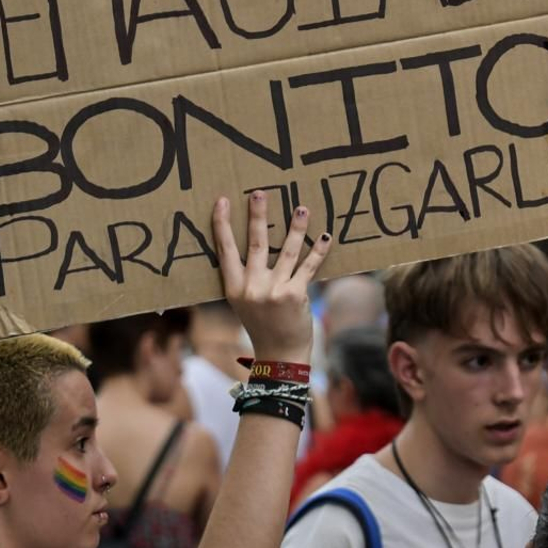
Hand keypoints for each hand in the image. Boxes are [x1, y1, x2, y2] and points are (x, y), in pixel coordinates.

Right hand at [212, 191, 331, 364]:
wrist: (280, 355)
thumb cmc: (262, 324)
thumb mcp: (244, 302)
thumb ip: (247, 276)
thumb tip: (257, 240)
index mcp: (234, 288)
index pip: (225, 250)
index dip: (222, 225)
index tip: (222, 202)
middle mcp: (252, 288)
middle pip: (255, 244)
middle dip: (257, 216)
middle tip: (259, 192)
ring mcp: (274, 291)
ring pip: (287, 251)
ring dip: (296, 227)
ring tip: (301, 208)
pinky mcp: (296, 294)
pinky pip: (309, 266)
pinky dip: (318, 250)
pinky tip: (325, 236)